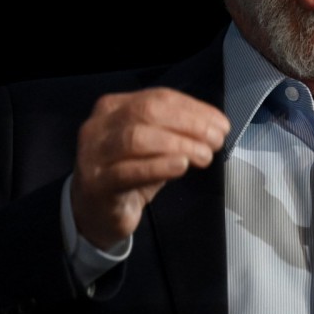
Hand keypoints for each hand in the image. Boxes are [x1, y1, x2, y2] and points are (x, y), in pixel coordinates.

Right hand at [71, 87, 230, 249]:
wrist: (94, 214)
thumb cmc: (128, 176)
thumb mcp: (153, 148)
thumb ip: (176, 133)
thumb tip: (213, 127)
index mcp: (114, 108)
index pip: (158, 98)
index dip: (194, 109)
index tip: (220, 123)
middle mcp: (100, 126)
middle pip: (148, 113)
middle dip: (189, 124)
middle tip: (215, 139)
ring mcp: (94, 154)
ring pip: (137, 139)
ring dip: (178, 145)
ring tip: (203, 156)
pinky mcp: (96, 184)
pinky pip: (128, 171)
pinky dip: (159, 166)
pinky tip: (181, 166)